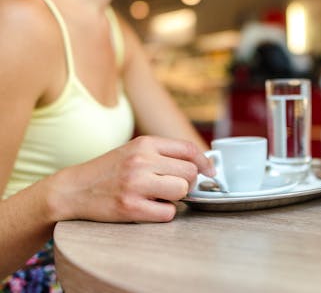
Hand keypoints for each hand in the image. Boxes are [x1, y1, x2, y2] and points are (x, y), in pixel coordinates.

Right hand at [46, 136, 214, 222]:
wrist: (73, 189)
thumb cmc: (109, 171)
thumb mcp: (134, 150)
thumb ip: (164, 153)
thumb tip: (200, 164)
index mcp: (145, 143)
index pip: (188, 149)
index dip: (205, 162)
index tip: (210, 171)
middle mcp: (141, 161)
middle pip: (189, 173)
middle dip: (187, 183)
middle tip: (172, 187)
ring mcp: (136, 184)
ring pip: (182, 192)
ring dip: (175, 198)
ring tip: (158, 196)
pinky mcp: (131, 208)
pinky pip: (168, 213)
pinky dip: (163, 213)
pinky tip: (149, 208)